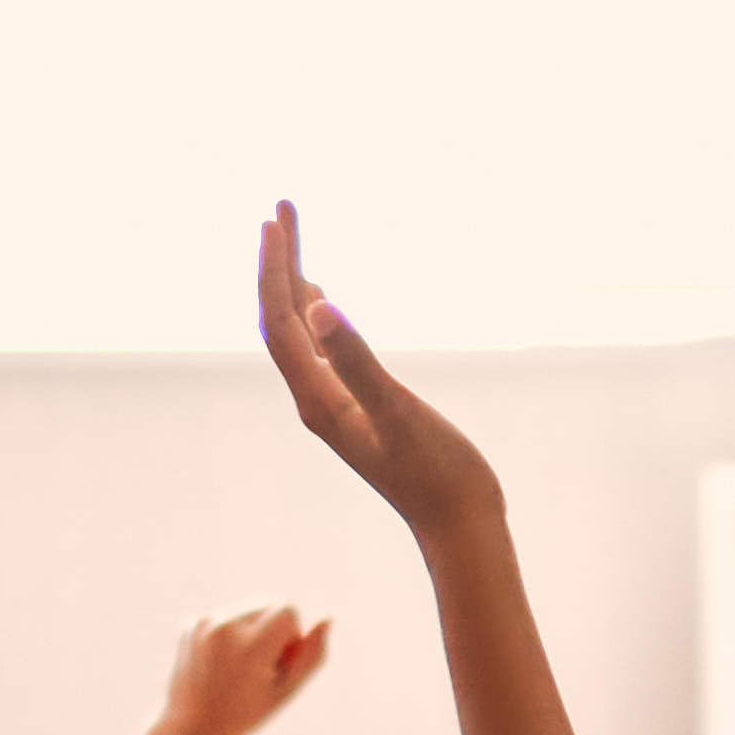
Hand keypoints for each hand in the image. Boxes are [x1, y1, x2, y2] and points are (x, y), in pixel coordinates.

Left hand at [149, 604, 331, 734]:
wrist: (193, 728)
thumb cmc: (246, 714)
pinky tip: (219, 663)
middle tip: (259, 668)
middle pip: (268, 605)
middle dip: (271, 630)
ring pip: (247, 609)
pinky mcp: (191, 625)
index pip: (288, 610)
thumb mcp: (286, 691)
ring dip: (251, 630)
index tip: (278, 663)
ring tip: (239, 667)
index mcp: (252, 645)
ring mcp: (205, 625)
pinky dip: (228, 633)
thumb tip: (327, 619)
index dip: (290, 637)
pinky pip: (224, 616)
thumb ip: (311, 656)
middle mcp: (226, 628)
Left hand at [257, 204, 507, 530]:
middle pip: (282, 322)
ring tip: (289, 237)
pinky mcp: (359, 409)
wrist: (460, 525)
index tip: (276, 219)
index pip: (281, 322)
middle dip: (278, 264)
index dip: (274, 269)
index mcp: (319, 400)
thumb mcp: (399, 411)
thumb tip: (319, 306)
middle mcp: (318, 401)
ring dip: (292, 284)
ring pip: (300, 334)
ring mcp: (337, 406)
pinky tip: (319, 299)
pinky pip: (321, 351)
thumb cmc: (438, 473)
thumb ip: (358, 361)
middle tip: (281, 209)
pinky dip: (315, 314)